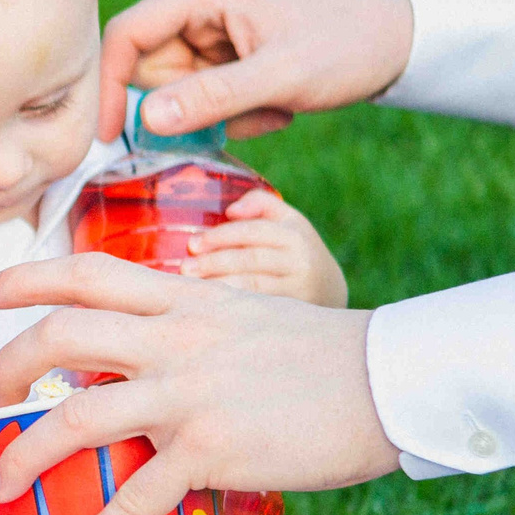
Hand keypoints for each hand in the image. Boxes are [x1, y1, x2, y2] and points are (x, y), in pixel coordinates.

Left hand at [0, 254, 399, 514]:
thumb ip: (194, 326)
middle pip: (61, 337)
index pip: (88, 272)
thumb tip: (153, 349)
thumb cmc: (327, 356)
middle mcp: (175, 340)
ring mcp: (188, 395)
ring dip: (23, 454)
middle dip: (8, 367)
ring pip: (76, 416)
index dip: (27, 280)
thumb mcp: (249, 315)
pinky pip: (135, 497)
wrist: (389, 383)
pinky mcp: (210, 450)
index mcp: (184, 301)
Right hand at [98, 0, 414, 141]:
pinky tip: (283, 105)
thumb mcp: (281, 76)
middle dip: (194, 106)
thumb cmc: (346, 43)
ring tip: (276, 107)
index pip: (127, 35)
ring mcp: (218, 30)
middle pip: (154, 70)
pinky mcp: (235, 53)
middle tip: (249, 114)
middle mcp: (202, 7)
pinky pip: (213, 97)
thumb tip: (147, 120)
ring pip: (186, 91)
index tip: (109, 137)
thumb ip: (212, 98)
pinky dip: (242, 112)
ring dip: (223, 114)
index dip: (108, 85)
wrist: (405, 35)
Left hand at [180, 189, 346, 306]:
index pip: (253, 231)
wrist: (329, 288)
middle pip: (250, 259)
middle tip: (185, 268)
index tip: (193, 244)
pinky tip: (212, 304)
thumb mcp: (286, 219)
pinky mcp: (294, 311)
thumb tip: (231, 210)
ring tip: (191, 286)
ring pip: (253, 285)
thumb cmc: (294, 248)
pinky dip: (234, 303)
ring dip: (219, 284)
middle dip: (214, 262)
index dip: (221, 236)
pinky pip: (259, 306)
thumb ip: (259, 203)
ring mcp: (298, 287)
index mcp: (293, 231)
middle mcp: (299, 259)